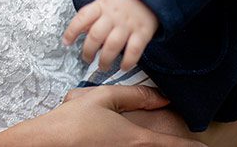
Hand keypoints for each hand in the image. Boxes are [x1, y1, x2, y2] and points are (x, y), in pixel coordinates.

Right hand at [57, 86, 206, 145]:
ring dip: (157, 146)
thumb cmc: (73, 120)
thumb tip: (161, 96)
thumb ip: (136, 95)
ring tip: (163, 140)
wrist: (47, 142)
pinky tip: (127, 140)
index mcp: (136, 139)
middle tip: (189, 144)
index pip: (172, 146)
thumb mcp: (104, 97)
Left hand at [63, 0, 157, 70]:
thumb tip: (81, 30)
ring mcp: (128, 24)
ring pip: (112, 46)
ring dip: (105, 60)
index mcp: (101, 5)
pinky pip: (134, 50)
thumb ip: (94, 13)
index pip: (82, 18)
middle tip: (87, 59)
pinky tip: (124, 67)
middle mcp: (113, 16)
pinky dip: (128, 62)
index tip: (66, 42)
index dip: (71, 31)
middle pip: (95, 36)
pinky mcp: (143, 32)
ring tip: (103, 66)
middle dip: (88, 52)